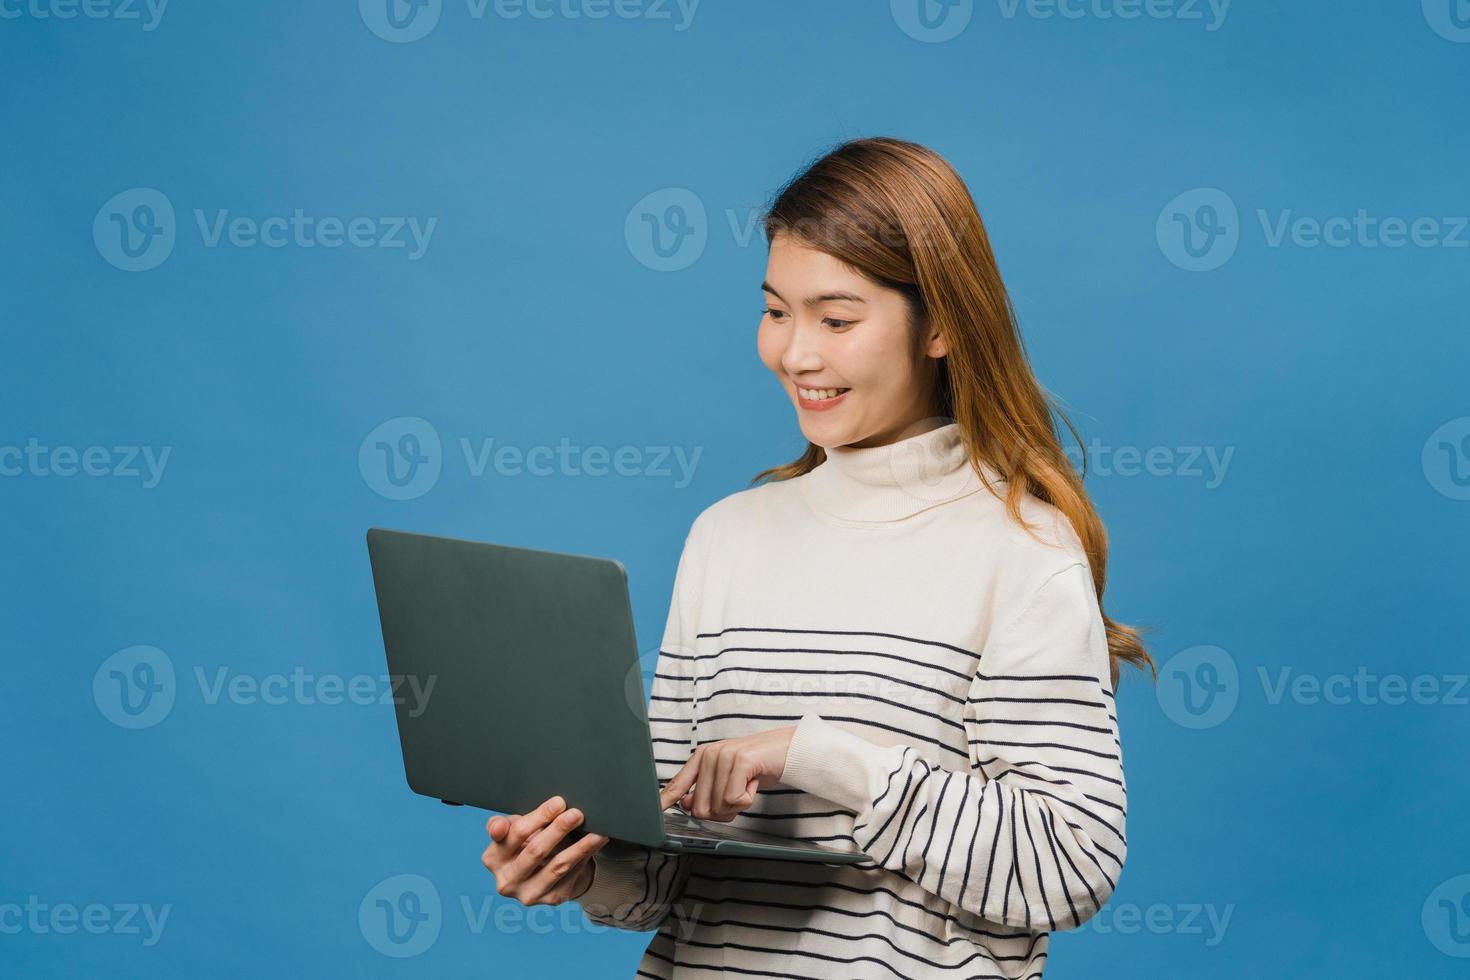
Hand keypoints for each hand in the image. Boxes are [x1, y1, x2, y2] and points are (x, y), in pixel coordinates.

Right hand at [481, 795, 608, 904]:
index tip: (559, 803)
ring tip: (595, 831)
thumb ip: (503, 825)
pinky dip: (585, 857)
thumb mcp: (511, 831)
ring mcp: (529, 894)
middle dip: (559, 829)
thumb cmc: (524, 843)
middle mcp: (507, 881)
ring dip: (580, 847)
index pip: (516, 833)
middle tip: (577, 814)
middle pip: (536, 850)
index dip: (539, 817)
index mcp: (493, 859)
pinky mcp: (551, 899)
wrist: (541, 871)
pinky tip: (596, 843)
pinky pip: (572, 875)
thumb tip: (498, 826)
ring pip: (558, 866)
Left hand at [659, 726, 795, 821]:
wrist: (787, 749)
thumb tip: (687, 804)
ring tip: (747, 786)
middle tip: (738, 796)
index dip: (665, 800)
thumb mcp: (727, 779)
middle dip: (721, 812)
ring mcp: (724, 756)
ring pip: (718, 806)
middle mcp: (709, 755)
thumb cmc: (757, 767)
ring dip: (737, 806)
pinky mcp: (740, 761)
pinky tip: (753, 784)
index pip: (678, 783)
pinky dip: (748, 800)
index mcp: (701, 758)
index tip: (654, 810)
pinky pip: (734, 800)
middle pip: (700, 808)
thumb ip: (706, 791)